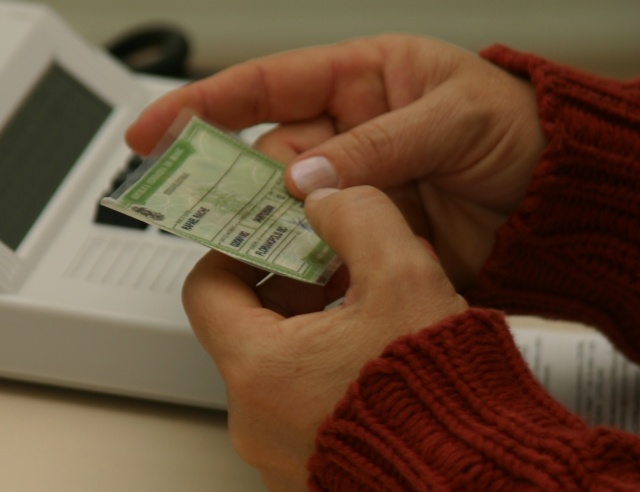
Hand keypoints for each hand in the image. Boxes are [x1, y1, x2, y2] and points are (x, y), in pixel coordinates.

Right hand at [126, 35, 545, 289]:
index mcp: (365, 81)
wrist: (560, 202)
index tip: (155, 129)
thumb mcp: (455, 119)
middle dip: (236, 187)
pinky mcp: (372, 231)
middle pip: (271, 157)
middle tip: (203, 215)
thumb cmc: (523, 133)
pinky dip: (306, 265)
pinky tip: (294, 280)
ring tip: (248, 257)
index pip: (269, 85)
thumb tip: (308, 179)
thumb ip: (380, 145)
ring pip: (291, 210)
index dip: (206, 104)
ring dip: (269, 233)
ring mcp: (359, 186)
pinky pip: (324, 247)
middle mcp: (353, 133)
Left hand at [182, 186, 466, 489]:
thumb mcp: (405, 279)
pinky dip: (326, 369)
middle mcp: (257, 419)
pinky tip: (373, 355)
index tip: (269, 236)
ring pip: (278, 364)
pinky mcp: (309, 466)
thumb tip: (329, 198)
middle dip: (291, 284)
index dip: (237, 249)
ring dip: (314, 327)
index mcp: (262, 370)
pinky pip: (301, 403)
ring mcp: (280, 450)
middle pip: (247, 326)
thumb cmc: (442, 399)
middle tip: (333, 264)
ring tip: (367, 308)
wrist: (478, 478)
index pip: (207, 288)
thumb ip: (360, 219)